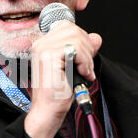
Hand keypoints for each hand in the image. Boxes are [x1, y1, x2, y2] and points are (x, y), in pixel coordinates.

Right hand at [24, 20, 101, 137]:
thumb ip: (84, 50)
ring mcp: (43, 49)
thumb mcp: (74, 67)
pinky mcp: (49, 56)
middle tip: (87, 67)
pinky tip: (82, 73)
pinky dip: (84, 61)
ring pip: (76, 38)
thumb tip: (96, 38)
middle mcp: (40, 44)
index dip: (81, 39)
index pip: (67, 26)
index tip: (85, 57)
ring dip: (87, 56)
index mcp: (43, 44)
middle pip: (73, 29)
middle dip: (87, 48)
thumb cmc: (56, 93)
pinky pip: (76, 48)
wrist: (47, 110)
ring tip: (85, 72)